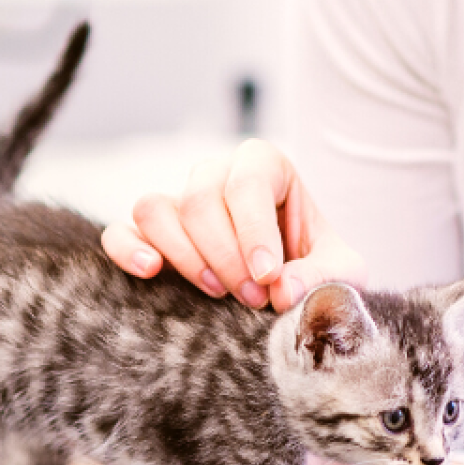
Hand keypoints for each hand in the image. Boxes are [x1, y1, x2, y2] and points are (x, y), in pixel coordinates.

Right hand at [101, 139, 365, 310]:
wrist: (291, 287)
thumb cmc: (318, 267)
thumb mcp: (343, 271)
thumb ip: (323, 276)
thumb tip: (282, 290)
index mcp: (266, 166)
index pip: (247, 182)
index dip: (253, 231)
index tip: (267, 278)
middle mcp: (217, 174)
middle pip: (200, 198)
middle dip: (226, 256)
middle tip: (252, 298)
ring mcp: (179, 202)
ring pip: (156, 209)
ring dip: (184, 256)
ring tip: (216, 292)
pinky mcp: (150, 236)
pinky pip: (121, 231)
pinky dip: (127, 249)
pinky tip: (151, 271)